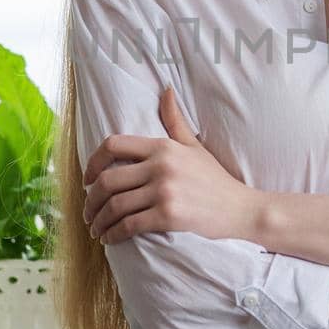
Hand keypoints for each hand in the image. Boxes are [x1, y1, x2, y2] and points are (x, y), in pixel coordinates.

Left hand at [82, 87, 262, 244]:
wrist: (241, 209)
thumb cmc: (216, 180)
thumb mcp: (194, 146)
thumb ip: (175, 121)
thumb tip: (165, 90)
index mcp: (163, 147)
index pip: (113, 145)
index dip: (93, 162)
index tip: (87, 179)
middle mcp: (161, 166)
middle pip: (108, 180)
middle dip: (91, 200)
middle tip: (88, 212)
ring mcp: (164, 191)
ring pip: (115, 205)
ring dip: (99, 220)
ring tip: (96, 228)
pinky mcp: (168, 215)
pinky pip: (129, 225)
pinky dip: (113, 234)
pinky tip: (110, 239)